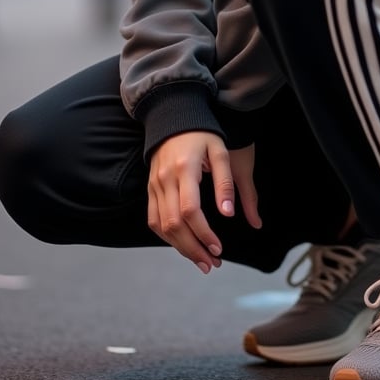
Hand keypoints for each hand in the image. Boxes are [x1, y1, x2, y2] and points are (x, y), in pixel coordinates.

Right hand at [147, 132, 260, 272]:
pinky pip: (153, 219)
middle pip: (173, 224)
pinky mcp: (150, 188)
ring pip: (161, 226)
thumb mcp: (220, 151)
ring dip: (180, 248)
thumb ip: (225, 182)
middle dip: (193, 249)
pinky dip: (167, 237)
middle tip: (212, 264)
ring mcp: (154, 184)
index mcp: (184, 169)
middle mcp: (165, 179)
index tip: (219, 249)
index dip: (204, 234)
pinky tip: (182, 245)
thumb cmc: (202, 132)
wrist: (174, 115)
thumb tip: (229, 213)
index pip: (190, 211)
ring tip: (201, 261)